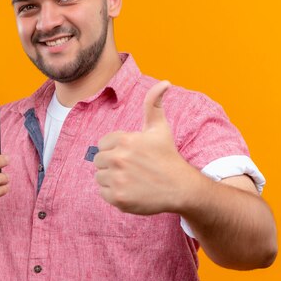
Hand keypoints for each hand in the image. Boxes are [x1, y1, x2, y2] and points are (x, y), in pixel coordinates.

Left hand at [94, 81, 200, 214]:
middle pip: (99, 160)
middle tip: (132, 168)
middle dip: (112, 163)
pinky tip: (130, 190)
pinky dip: (113, 193)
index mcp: (125, 140)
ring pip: (100, 177)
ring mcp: (118, 179)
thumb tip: (165, 82)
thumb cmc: (168, 157)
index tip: (132, 155)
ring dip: (111, 178)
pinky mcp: (118, 198)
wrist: (181, 188)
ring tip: (132, 179)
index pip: (102, 144)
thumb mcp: (160, 128)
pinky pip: (103, 193)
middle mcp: (119, 159)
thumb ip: (154, 103)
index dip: (116, 149)